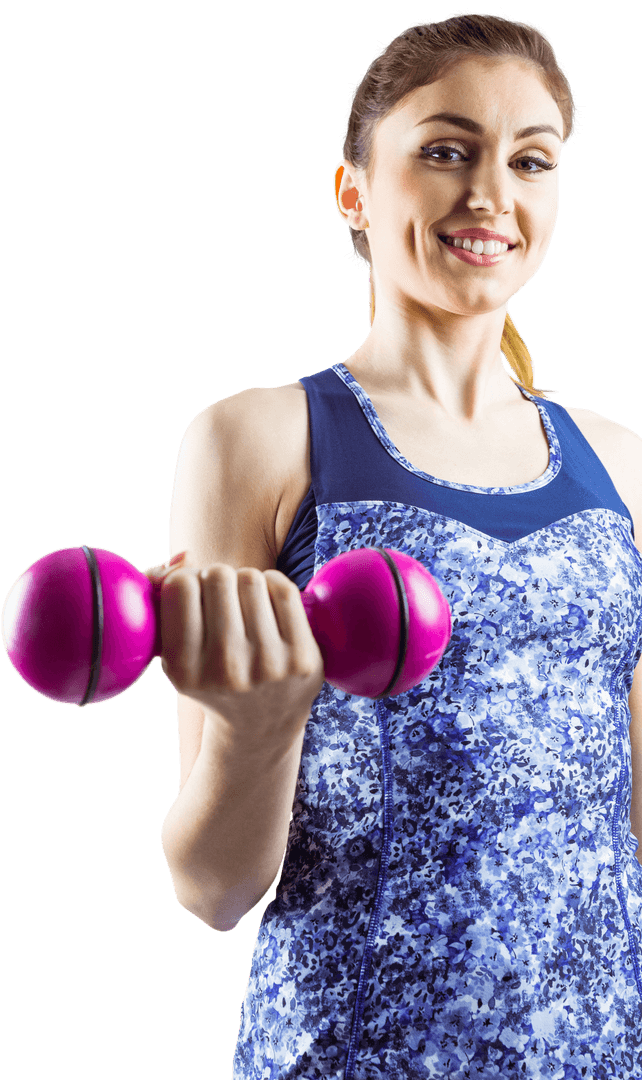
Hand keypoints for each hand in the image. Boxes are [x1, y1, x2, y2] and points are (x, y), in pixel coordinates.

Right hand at [142, 554, 324, 747]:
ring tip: (243, 603)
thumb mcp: (173, 652)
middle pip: (218, 576)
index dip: (185, 580)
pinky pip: (284, 590)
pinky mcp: (302, 657)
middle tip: (221, 597)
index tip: (193, 595)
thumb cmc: (210, 674)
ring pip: (251, 578)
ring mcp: (268, 665)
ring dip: (245, 581)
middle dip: (217, 578)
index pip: (180, 587)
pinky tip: (267, 601)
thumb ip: (160, 597)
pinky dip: (273, 584)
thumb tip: (183, 557)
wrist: (260, 726)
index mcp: (184, 669)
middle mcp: (226, 669)